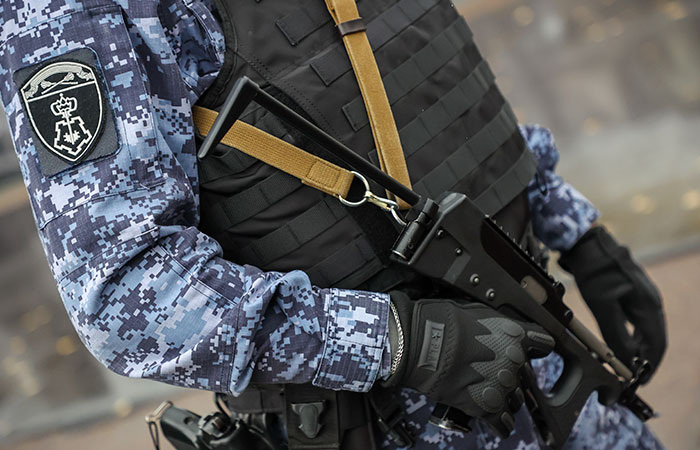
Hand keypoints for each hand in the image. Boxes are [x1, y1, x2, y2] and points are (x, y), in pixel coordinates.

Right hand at [384, 291, 553, 435]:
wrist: (420, 343)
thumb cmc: (440, 322)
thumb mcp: (475, 311)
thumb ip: (495, 324)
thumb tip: (494, 329)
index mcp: (515, 334)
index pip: (542, 344)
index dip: (534, 348)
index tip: (532, 351)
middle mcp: (515, 361)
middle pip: (526, 375)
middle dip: (511, 373)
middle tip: (491, 370)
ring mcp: (503, 386)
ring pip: (517, 400)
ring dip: (506, 397)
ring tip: (487, 392)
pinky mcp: (487, 407)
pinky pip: (503, 424)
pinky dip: (501, 424)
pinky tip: (496, 422)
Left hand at [559, 226, 666, 381]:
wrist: (587, 243)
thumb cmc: (595, 272)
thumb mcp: (602, 306)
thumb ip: (616, 334)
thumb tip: (626, 360)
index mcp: (649, 305)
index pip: (656, 344)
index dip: (649, 365)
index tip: (639, 382)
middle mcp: (651, 301)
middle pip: (653, 338)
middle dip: (644, 359)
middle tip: (630, 376)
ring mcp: (643, 295)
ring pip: (645, 329)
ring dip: (637, 348)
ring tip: (625, 363)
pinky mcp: (631, 292)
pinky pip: (636, 319)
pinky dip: (631, 334)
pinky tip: (621, 341)